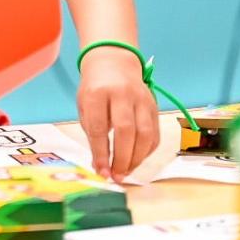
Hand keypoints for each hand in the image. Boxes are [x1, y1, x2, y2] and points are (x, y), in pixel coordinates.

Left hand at [77, 47, 159, 181]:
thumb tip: (100, 165)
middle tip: (116, 176)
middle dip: (122, 158)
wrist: (114, 63)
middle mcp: (122, 94)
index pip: (99, 127)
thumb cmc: (95, 88)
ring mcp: (142, 99)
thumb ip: (92, 132)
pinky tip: (136, 160)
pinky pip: (155, 134)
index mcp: (98, 93)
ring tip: (126, 172)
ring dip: (137, 159)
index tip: (101, 171)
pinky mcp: (154, 106)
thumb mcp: (85, 105)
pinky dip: (147, 152)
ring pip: (145, 134)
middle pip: (126, 131)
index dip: (100, 153)